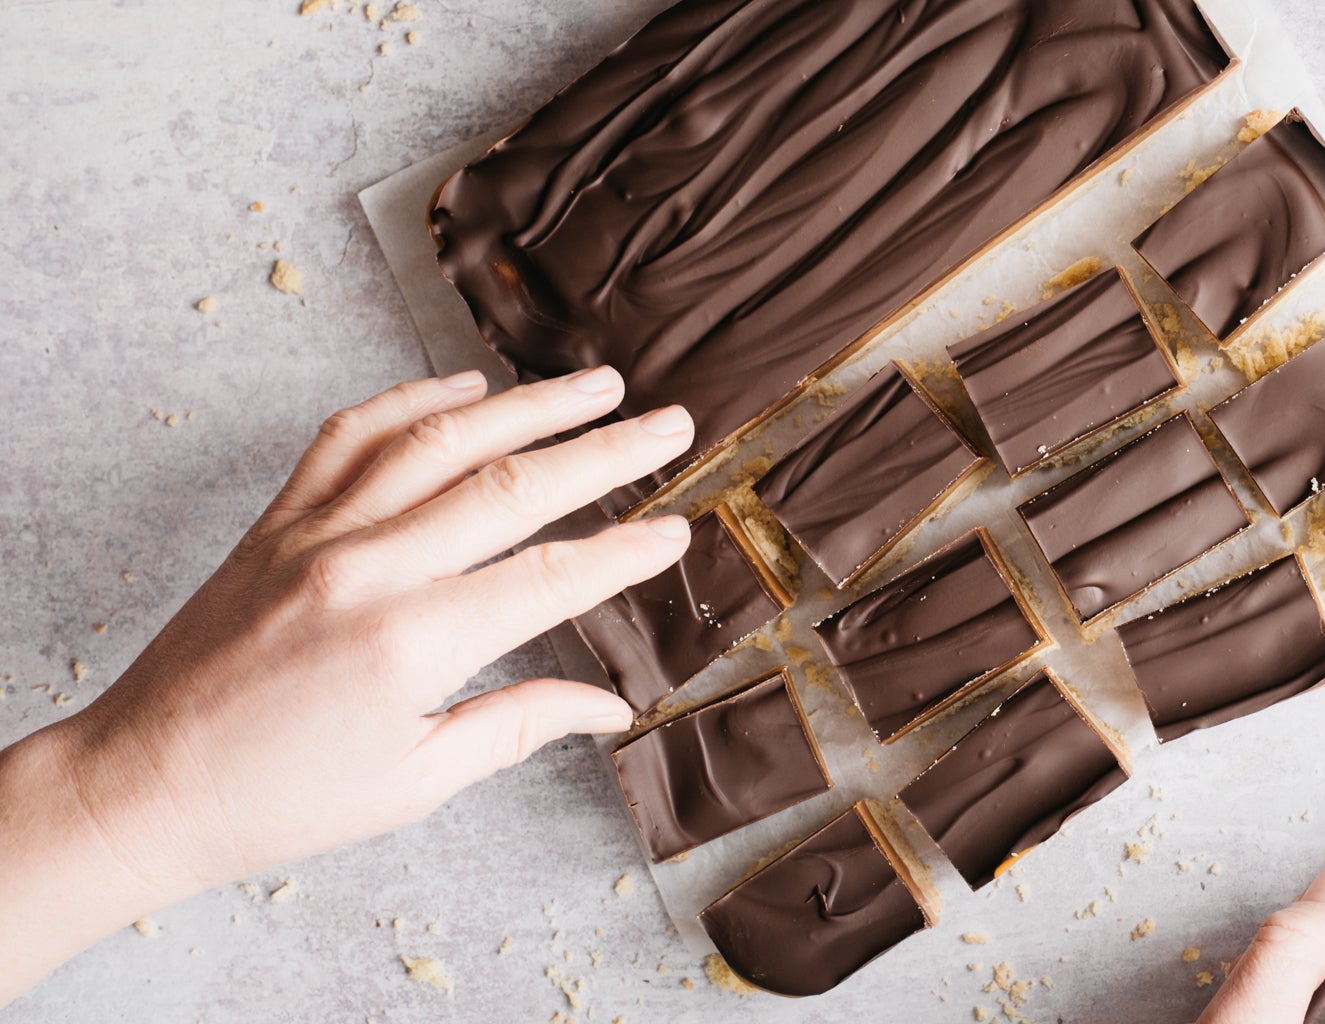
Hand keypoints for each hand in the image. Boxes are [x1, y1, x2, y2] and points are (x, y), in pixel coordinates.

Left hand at [0, 367, 692, 1001]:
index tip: (678, 528)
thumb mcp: (414, 780)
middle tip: (670, 424)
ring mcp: (316, 533)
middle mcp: (366, 569)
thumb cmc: (280, 797)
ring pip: (440, 440)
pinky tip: (467, 386)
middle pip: (511, 488)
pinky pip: (352, 436)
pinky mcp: (278, 521)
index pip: (550, 578)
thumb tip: (610, 708)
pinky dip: (413, 400)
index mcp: (411, 643)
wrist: (145, 783)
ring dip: (527, 405)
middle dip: (604, 452)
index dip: (625, 551)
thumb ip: (518, 725)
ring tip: (595, 385)